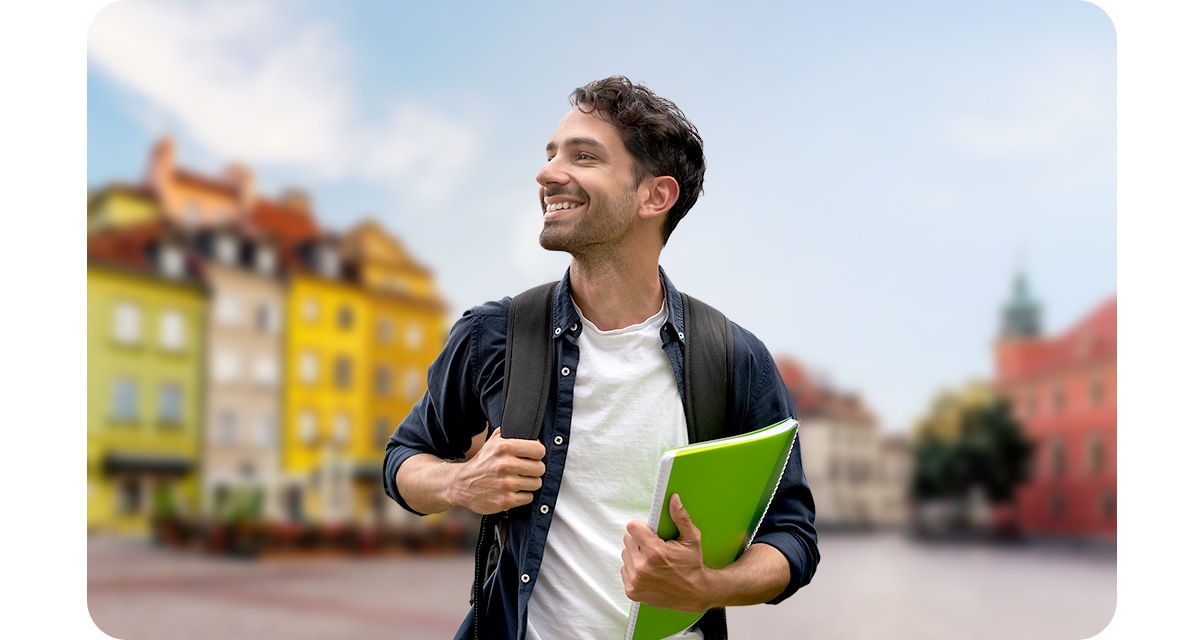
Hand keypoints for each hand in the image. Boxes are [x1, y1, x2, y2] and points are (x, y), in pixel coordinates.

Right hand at [450, 428, 545, 514]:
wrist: (462, 484)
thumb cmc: (482, 463)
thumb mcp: (493, 441)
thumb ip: (511, 433)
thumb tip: (531, 432)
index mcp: (504, 447)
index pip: (539, 450)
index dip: (537, 454)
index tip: (532, 457)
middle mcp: (505, 465)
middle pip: (540, 468)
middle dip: (534, 470)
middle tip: (524, 470)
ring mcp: (506, 484)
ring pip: (536, 483)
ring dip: (529, 483)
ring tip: (517, 480)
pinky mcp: (505, 500)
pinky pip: (528, 498)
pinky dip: (522, 496)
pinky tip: (512, 491)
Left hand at [620, 493, 712, 611]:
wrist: (694, 594)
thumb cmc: (693, 565)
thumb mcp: (692, 539)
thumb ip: (680, 517)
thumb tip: (673, 498)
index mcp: (655, 552)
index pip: (632, 527)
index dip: (641, 527)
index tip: (649, 532)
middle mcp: (642, 568)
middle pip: (627, 540)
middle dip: (639, 541)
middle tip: (654, 548)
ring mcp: (636, 581)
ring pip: (625, 554)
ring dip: (635, 554)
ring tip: (652, 560)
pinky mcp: (632, 591)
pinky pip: (624, 569)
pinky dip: (634, 568)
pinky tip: (648, 572)